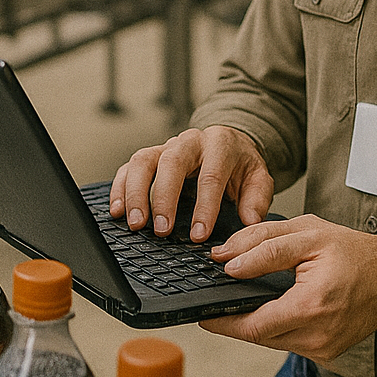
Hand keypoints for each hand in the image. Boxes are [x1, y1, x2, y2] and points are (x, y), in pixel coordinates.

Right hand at [109, 126, 273, 241]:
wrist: (229, 143)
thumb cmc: (240, 165)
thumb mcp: (258, 178)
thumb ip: (256, 198)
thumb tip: (250, 221)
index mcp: (220, 145)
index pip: (211, 175)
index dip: (204, 206)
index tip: (199, 234)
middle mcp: (189, 141)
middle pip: (171, 162)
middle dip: (164, 197)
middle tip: (161, 229)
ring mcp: (165, 146)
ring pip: (143, 161)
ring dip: (136, 193)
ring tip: (135, 223)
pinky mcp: (149, 156)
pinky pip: (128, 167)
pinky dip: (120, 188)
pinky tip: (118, 211)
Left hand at [199, 215, 376, 364]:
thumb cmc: (357, 252)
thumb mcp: (307, 233)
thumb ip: (263, 245)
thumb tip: (227, 261)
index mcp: (311, 306)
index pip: (252, 325)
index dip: (223, 321)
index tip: (203, 314)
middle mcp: (318, 336)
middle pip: (259, 335)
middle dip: (237, 318)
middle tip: (220, 299)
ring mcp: (324, 349)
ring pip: (273, 340)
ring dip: (257, 322)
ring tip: (247, 297)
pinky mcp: (327, 353)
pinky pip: (290, 342)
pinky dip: (278, 325)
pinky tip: (277, 306)